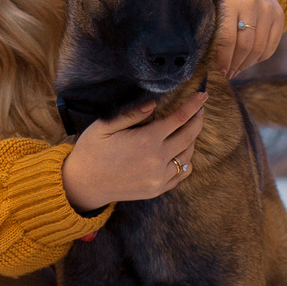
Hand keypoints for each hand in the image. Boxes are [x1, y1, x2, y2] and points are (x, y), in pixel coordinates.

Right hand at [62, 90, 208, 214]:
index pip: (179, 118)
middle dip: (198, 120)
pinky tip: (182, 152)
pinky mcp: (157, 189)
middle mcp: (157, 160)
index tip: (202, 95)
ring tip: (190, 129)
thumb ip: (131, 114)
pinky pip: (181, 174)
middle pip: (189, 136)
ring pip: (188, 156)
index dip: (193, 105)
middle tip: (201, 109)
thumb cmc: (92, 151)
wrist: (84, 184)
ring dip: (192, 140)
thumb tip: (154, 103)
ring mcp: (159, 177)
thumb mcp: (105, 126)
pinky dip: (187, 161)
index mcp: (146, 140)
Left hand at [210, 0, 282, 75]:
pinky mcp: (279, 15)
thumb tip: (212, 65)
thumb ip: (212, 31)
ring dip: (247, 64)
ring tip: (236, 70)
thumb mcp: (212, 7)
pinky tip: (249, 61)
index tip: (219, 70)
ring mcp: (268, 9)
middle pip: (246, 46)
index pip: (228, 39)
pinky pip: (271, 46)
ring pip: (259, 48)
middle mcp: (252, 3)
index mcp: (230, 0)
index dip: (223, 59)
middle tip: (228, 74)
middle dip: (235, 64)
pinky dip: (259, 58)